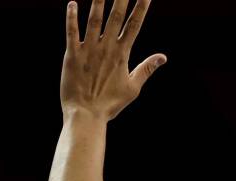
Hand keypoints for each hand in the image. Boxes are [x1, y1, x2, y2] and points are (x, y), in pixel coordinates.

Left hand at [60, 0, 165, 120]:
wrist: (86, 115)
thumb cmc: (110, 104)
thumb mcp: (133, 88)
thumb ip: (147, 69)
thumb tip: (163, 57)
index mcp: (122, 54)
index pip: (134, 24)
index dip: (141, 6)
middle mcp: (106, 48)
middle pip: (116, 16)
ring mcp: (88, 50)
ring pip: (94, 20)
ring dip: (98, 1)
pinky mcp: (72, 56)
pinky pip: (72, 33)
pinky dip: (71, 18)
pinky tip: (72, 3)